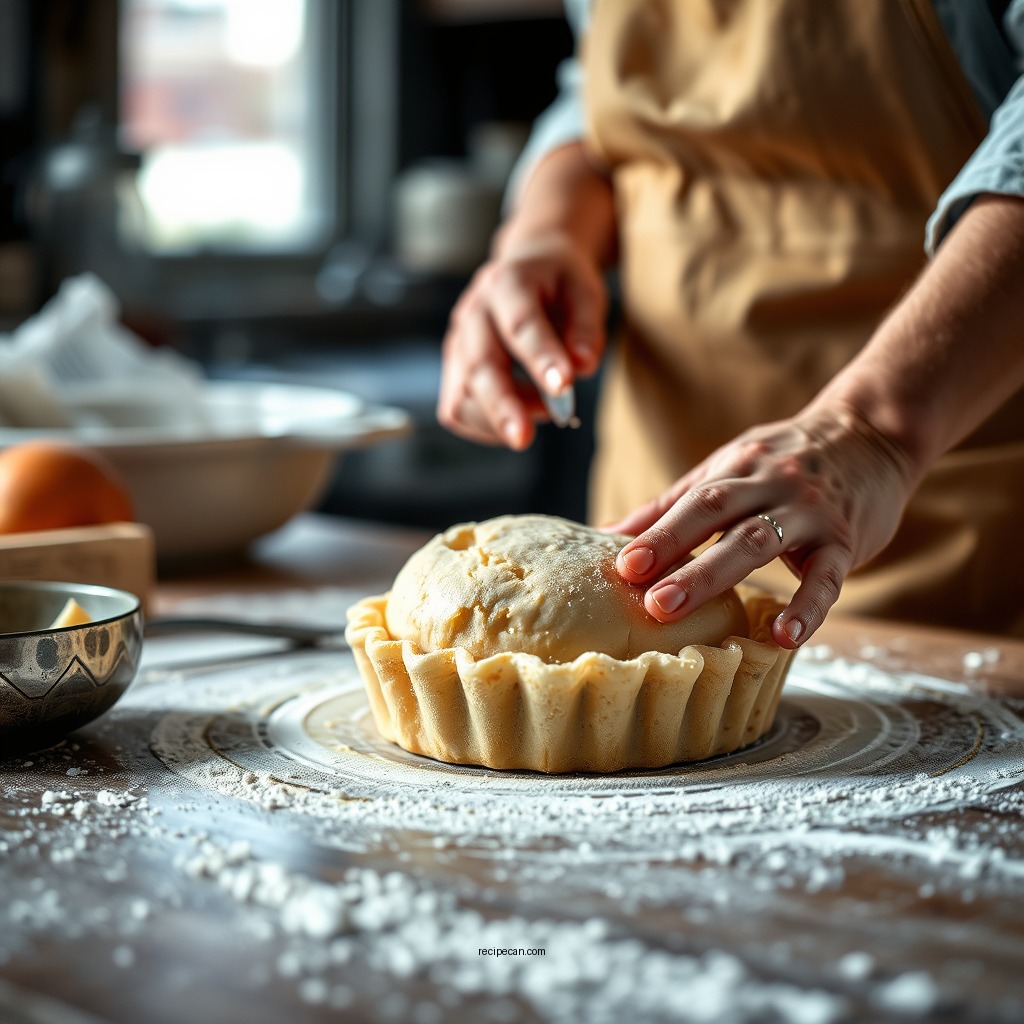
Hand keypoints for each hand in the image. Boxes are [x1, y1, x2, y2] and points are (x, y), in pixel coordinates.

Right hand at [437, 232, 606, 449]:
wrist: (530, 267)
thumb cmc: (559, 284)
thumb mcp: (585, 292)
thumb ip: (586, 329)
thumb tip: (582, 365)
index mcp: (508, 283)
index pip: (520, 324)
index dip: (541, 357)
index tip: (563, 387)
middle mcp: (474, 312)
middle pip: (478, 365)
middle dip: (501, 406)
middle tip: (524, 438)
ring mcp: (458, 342)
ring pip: (462, 395)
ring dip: (499, 418)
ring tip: (546, 412)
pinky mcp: (454, 369)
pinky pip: (457, 409)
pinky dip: (487, 426)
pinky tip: (522, 415)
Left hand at [610, 404, 919, 647]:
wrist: (872, 434)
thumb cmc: (784, 460)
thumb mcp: (727, 469)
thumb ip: (670, 505)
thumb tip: (604, 534)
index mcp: (737, 469)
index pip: (693, 501)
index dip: (659, 533)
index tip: (623, 566)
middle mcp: (771, 486)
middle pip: (720, 517)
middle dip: (680, 556)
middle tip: (647, 598)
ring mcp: (810, 514)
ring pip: (760, 543)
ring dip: (717, 577)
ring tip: (685, 613)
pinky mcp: (846, 543)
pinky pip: (827, 579)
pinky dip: (806, 609)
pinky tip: (783, 636)